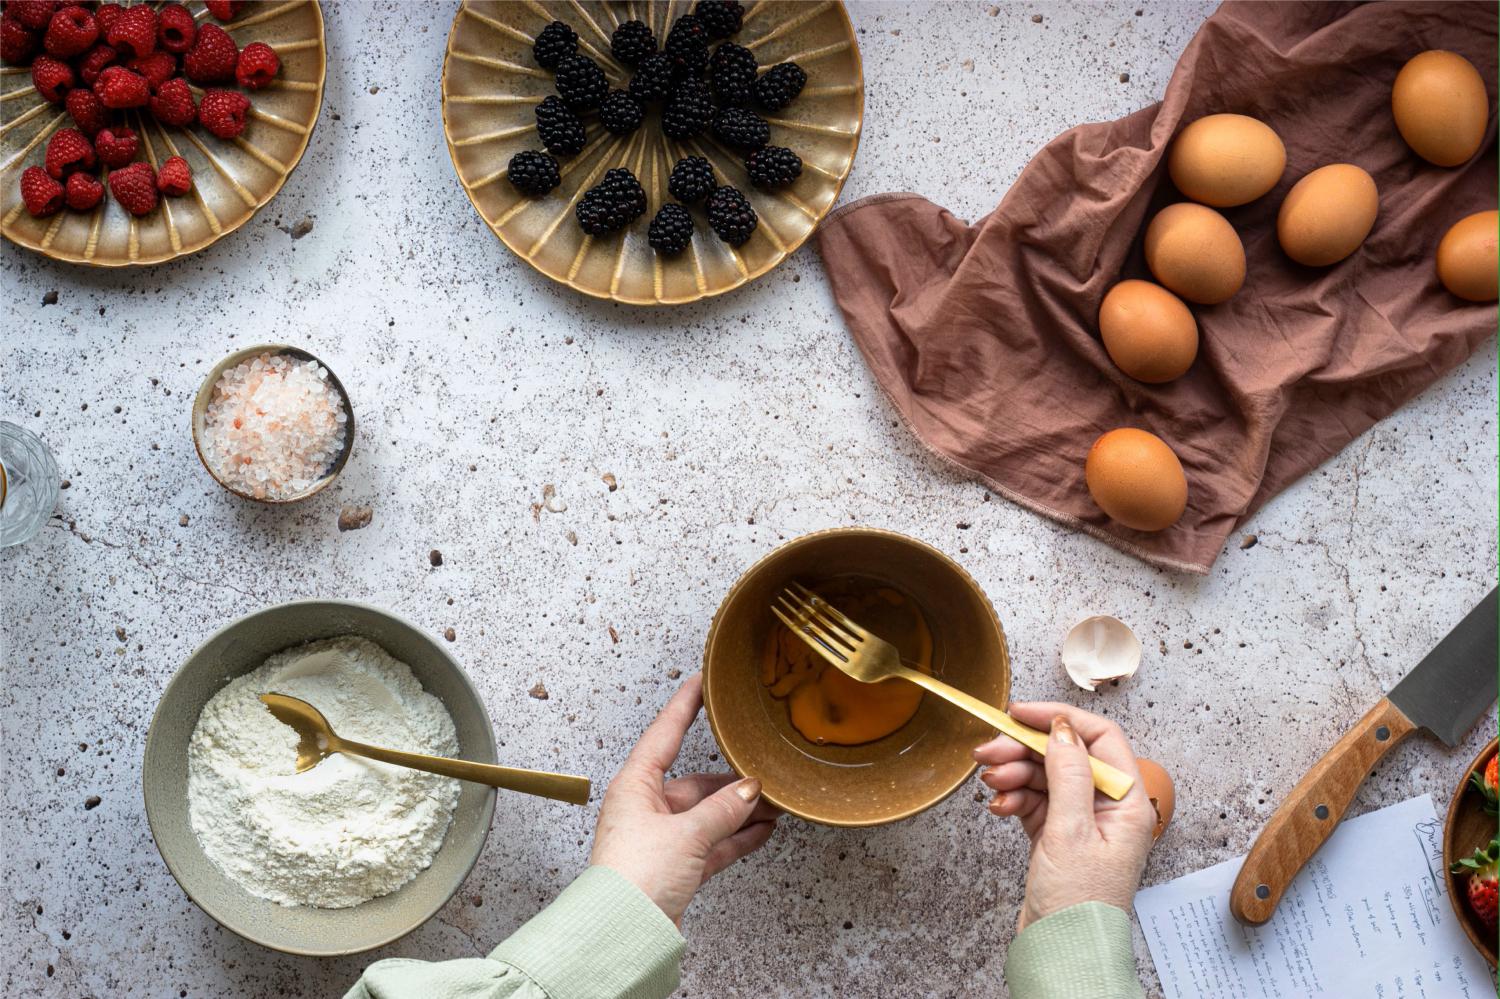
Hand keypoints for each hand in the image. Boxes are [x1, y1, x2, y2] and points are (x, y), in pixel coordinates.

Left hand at [590, 673, 778, 923]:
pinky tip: (763, 830)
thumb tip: (750, 790)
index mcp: (635, 786)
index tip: (701, 681)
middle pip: (697, 782)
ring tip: (775, 803)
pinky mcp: (675, 866)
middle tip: (766, 771)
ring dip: (741, 811)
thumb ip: (724, 810)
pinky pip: (712, 843)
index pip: (665, 734)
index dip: (685, 706)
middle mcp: (646, 807)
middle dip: (733, 781)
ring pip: (708, 814)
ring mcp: (661, 838)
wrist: (622, 933)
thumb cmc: (634, 878)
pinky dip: (737, 837)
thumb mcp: (687, 834)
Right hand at [975, 702, 1156, 930]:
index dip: (1060, 719)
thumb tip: (1061, 729)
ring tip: (990, 781)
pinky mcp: (1057, 835)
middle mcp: (1107, 808)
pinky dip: (1014, 797)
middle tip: (990, 749)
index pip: (1099, 739)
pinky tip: (999, 805)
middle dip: (1025, 749)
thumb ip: (1067, 774)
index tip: (1022, 713)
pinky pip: (1034, 800)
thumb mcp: (1071, 832)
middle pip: (1065, 755)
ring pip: (1044, 776)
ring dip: (1014, 773)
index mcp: (1127, 802)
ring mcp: (1081, 821)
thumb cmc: (1079, 904)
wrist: (1062, 952)